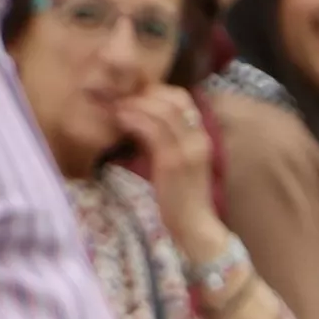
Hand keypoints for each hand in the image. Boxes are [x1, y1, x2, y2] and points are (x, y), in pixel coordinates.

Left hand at [112, 86, 226, 256]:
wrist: (193, 226)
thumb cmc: (181, 197)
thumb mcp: (178, 163)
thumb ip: (167, 141)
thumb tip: (141, 122)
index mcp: (201, 137)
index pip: (183, 99)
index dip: (156, 92)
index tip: (133, 98)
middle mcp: (199, 139)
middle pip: (173, 99)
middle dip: (143, 94)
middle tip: (120, 100)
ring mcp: (188, 149)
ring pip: (162, 111)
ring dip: (135, 105)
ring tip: (116, 109)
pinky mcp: (173, 161)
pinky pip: (152, 130)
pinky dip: (133, 120)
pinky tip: (120, 122)